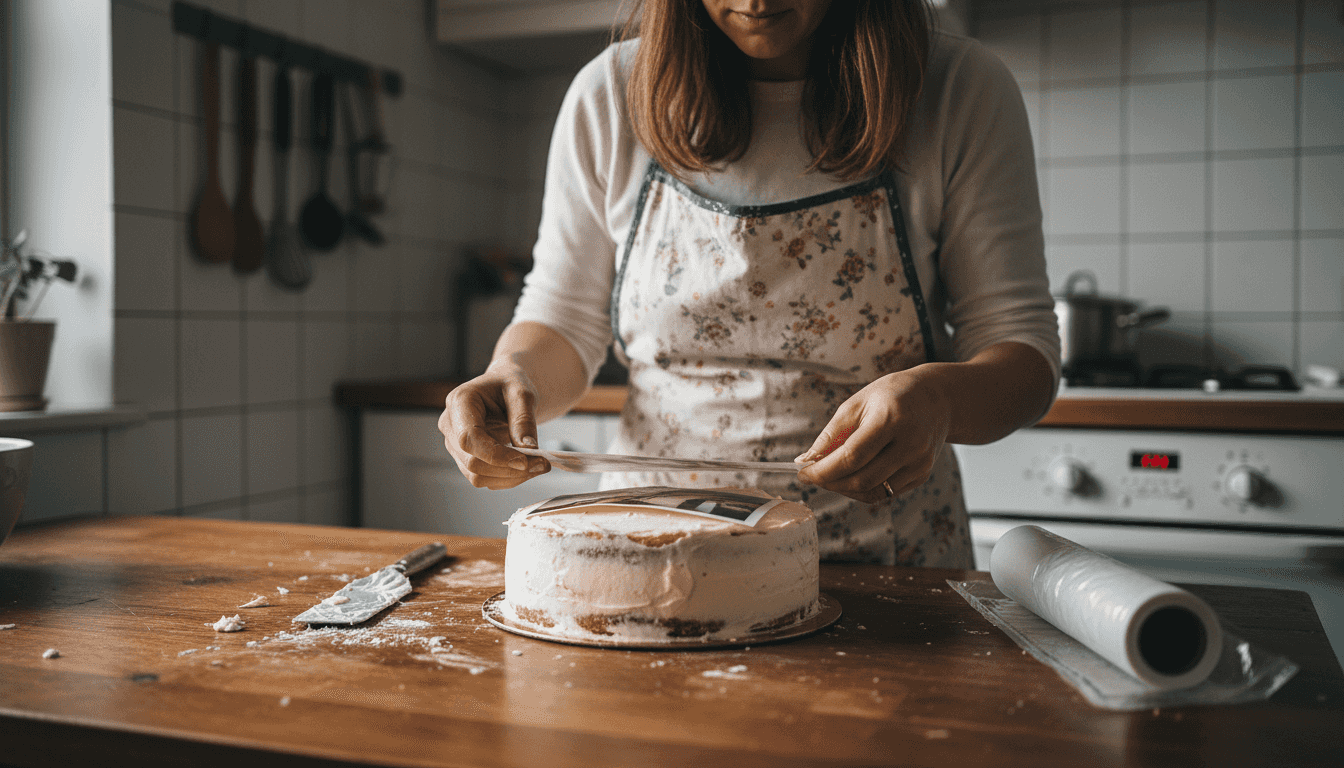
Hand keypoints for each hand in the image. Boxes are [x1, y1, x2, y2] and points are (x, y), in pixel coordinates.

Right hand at [438, 361, 550, 488]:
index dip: (495, 455)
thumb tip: (528, 448)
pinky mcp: (465, 458)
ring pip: (478, 476)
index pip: (469, 439)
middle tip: (542, 464)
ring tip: (538, 465)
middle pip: (473, 462)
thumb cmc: (510, 384)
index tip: (525, 461)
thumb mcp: (522, 393)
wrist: (504, 389)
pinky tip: (527, 466)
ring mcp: (455, 445)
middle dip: (509, 469)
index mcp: (460, 402)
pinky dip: (508, 478)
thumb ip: (524, 420)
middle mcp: (450, 426)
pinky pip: (485, 478)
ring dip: (511, 478)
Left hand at [794, 369, 951, 503]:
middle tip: (813, 476)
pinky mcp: (922, 475)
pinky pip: (886, 492)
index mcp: (891, 419)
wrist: (938, 399)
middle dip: (831, 483)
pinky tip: (853, 475)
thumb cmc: (891, 396)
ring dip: (845, 489)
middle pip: (862, 480)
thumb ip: (832, 433)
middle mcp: (910, 444)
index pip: (852, 456)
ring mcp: (920, 463)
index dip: (823, 470)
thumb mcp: (858, 403)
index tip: (803, 473)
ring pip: (873, 492)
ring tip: (831, 475)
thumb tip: (806, 460)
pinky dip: (863, 489)